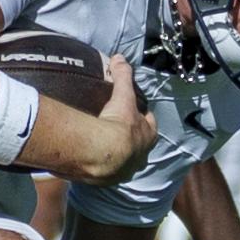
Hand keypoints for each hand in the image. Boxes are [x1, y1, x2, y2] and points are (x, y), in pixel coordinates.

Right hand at [76, 55, 158, 185]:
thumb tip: (120, 58)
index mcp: (148, 136)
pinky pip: (106, 171)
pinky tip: (91, 158)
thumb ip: (122, 76)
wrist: (101, 155)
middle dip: (131, 138)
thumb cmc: (118, 125)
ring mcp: (125, 171)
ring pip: (124, 161)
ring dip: (116, 154)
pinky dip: (101, 165)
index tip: (132, 110)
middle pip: (138, 145)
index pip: (148, 123)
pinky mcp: (108, 180)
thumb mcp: (122, 97)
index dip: (142, 116)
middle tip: (116, 128)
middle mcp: (141, 156)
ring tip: (102, 145)